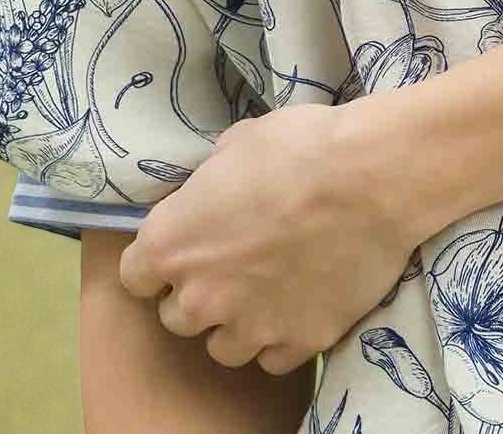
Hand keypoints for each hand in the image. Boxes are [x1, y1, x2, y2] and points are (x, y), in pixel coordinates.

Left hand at [117, 102, 417, 374]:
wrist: (367, 179)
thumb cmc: (297, 147)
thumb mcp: (236, 143)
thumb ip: (211, 180)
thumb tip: (213, 188)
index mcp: (171, 243)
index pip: (134, 276)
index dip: (157, 262)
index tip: (183, 247)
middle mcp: (200, 296)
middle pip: (176, 318)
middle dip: (198, 294)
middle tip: (232, 265)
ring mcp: (249, 327)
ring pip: (222, 348)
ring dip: (236, 323)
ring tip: (265, 292)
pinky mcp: (298, 342)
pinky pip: (273, 358)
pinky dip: (281, 337)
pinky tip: (299, 305)